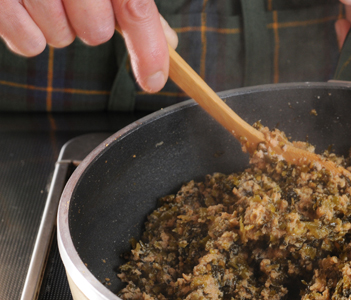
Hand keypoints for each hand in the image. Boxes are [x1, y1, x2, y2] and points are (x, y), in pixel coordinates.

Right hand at [0, 0, 177, 92]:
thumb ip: (134, 4)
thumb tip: (169, 42)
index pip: (135, 7)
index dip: (150, 49)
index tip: (154, 80)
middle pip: (96, 32)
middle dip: (88, 24)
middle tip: (72, 0)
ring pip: (60, 39)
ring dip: (55, 26)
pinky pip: (29, 45)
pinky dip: (26, 33)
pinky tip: (21, 5)